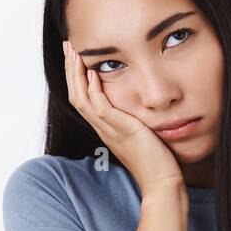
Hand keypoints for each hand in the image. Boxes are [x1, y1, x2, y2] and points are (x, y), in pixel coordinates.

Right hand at [62, 39, 184, 191]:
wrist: (162, 183)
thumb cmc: (157, 162)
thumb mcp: (142, 135)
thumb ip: (136, 120)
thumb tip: (141, 106)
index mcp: (106, 128)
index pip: (83, 99)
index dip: (76, 78)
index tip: (76, 57)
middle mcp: (103, 129)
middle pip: (76, 96)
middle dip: (71, 70)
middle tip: (69, 47)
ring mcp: (110, 131)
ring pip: (82, 99)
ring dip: (77, 74)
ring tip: (75, 52)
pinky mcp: (122, 132)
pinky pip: (100, 108)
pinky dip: (95, 90)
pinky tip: (95, 73)